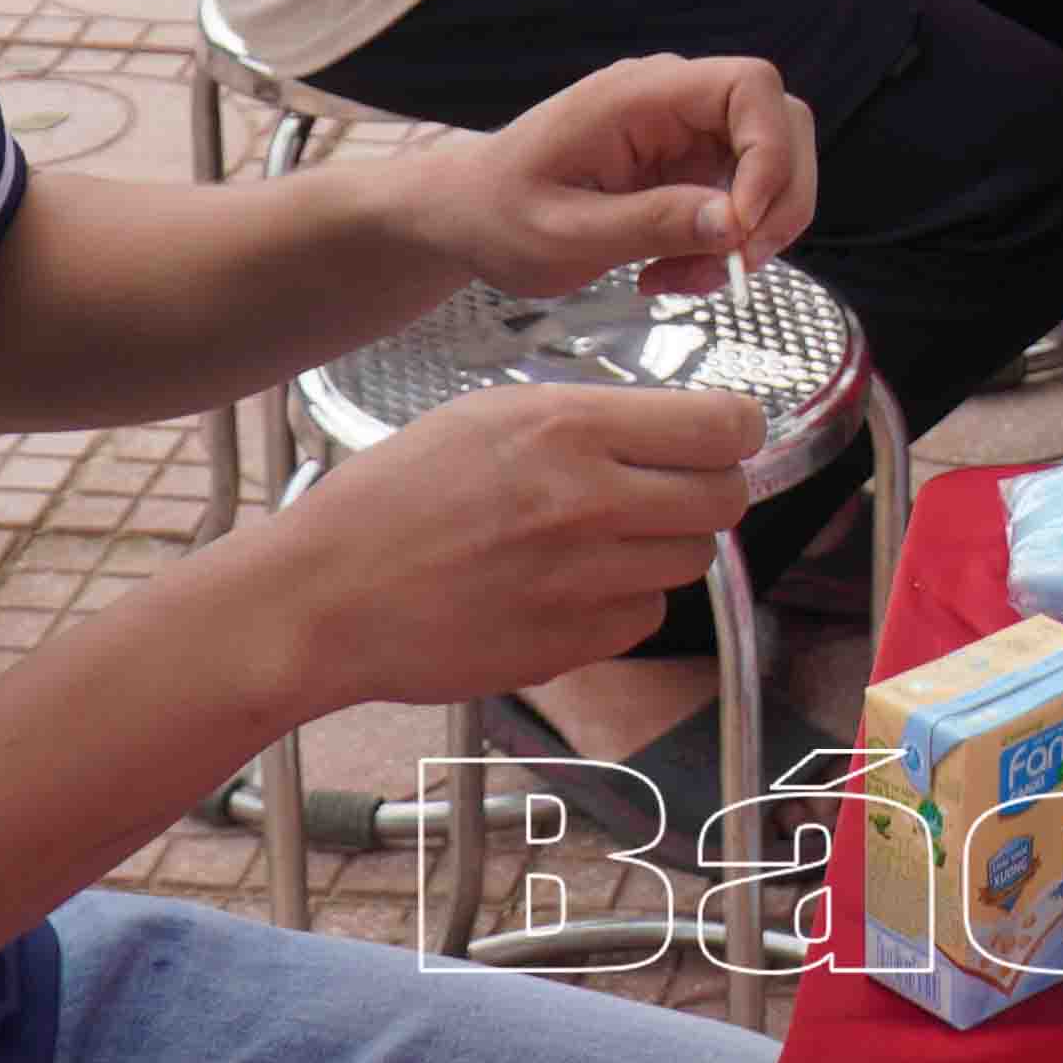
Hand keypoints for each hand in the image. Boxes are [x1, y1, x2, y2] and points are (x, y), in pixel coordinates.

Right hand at [255, 377, 766, 714]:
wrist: (324, 597)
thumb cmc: (392, 500)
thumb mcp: (488, 417)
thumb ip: (587, 420)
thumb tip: (672, 430)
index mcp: (568, 428)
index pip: (722, 427)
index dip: (738, 431)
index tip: (729, 435)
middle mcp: (587, 502)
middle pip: (724, 500)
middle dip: (710, 491)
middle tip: (673, 489)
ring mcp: (582, 581)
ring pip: (691, 563)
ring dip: (663, 549)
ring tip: (601, 539)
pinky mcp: (569, 645)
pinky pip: (642, 620)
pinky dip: (623, 606)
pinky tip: (569, 588)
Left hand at [401, 53, 814, 297]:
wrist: (469, 215)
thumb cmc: (499, 215)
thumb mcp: (563, 233)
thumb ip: (649, 223)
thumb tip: (734, 223)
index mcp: (640, 94)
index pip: (749, 86)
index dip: (770, 150)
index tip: (744, 222)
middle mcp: (674, 101)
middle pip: (780, 124)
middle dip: (777, 201)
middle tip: (736, 266)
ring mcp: (686, 134)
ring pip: (771, 167)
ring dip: (752, 233)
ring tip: (683, 280)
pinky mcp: (689, 168)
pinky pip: (741, 201)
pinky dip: (725, 247)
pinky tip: (670, 274)